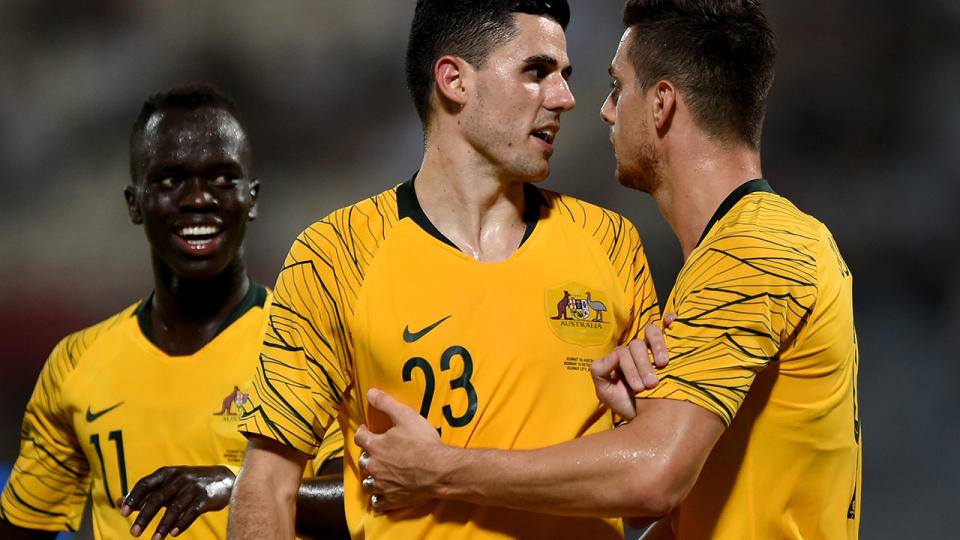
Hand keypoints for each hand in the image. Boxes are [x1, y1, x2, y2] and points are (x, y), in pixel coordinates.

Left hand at [118, 465, 234, 538]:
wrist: (223, 479)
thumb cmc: (188, 484)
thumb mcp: (167, 484)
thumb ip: (145, 494)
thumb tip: (119, 502)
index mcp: (167, 473)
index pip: (145, 483)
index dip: (133, 498)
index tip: (123, 513)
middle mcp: (179, 478)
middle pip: (157, 498)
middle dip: (144, 517)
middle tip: (133, 533)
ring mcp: (193, 487)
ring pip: (174, 508)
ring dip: (162, 526)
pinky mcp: (206, 497)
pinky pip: (191, 512)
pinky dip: (181, 524)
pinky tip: (172, 534)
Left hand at [353, 388, 447, 511]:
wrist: (440, 470)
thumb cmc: (424, 443)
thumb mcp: (405, 415)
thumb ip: (386, 403)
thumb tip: (370, 392)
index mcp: (375, 446)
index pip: (360, 437)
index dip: (362, 431)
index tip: (365, 430)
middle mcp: (374, 466)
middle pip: (363, 460)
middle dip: (368, 455)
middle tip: (375, 451)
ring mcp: (382, 485)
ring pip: (367, 482)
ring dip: (370, 477)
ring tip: (376, 473)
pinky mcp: (392, 499)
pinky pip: (378, 502)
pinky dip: (378, 498)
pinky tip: (381, 495)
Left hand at [590, 313, 675, 419]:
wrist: (651, 421)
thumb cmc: (628, 405)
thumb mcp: (606, 392)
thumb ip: (600, 371)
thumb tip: (613, 354)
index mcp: (619, 358)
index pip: (623, 353)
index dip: (630, 368)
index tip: (639, 388)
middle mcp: (635, 350)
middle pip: (637, 344)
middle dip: (643, 365)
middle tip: (651, 385)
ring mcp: (652, 347)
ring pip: (651, 333)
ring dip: (657, 346)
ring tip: (663, 365)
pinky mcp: (669, 347)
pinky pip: (667, 326)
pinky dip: (669, 320)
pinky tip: (672, 322)